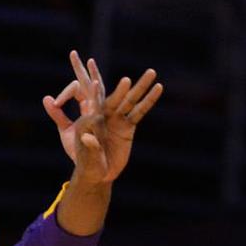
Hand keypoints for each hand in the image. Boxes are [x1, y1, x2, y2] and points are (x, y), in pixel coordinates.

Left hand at [43, 51, 162, 182]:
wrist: (98, 174)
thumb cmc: (87, 165)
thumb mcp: (86, 158)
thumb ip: (88, 147)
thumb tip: (88, 137)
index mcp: (88, 121)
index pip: (91, 104)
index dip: (93, 94)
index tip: (94, 81)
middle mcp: (103, 116)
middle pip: (113, 97)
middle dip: (121, 89)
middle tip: (127, 80)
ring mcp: (117, 120)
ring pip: (130, 100)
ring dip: (141, 87)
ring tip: (152, 72)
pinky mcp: (128, 126)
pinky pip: (140, 111)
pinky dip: (149, 100)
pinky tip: (159, 87)